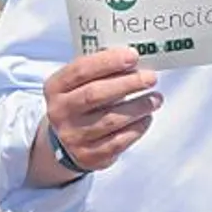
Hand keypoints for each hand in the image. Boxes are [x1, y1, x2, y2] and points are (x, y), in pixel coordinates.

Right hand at [42, 48, 160, 172]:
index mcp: (56, 88)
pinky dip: (137, 128)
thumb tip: (134, 58)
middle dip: (127, 84)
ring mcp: (73, 136)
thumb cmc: (81, 103)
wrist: (66, 141)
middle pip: (95, 95)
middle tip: (150, 78)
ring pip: (110, 120)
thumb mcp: (80, 84)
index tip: (133, 56)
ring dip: (138, 107)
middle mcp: (60, 112)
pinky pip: (118, 141)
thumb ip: (100, 70)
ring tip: (155, 98)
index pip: (80, 70)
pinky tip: (146, 118)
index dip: (108, 62)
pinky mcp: (89, 155)